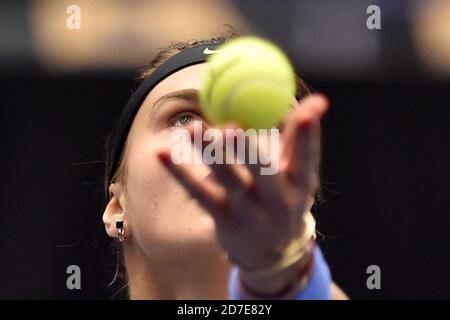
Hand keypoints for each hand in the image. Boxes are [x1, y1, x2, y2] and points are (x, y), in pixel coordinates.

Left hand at [157, 94, 327, 276]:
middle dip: (247, 151)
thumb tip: (318, 99)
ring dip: (210, 154)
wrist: (270, 253)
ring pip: (227, 180)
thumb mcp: (297, 175)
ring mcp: (250, 213)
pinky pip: (199, 192)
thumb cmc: (282, 200)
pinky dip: (179, 171)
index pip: (307, 157)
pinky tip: (161, 152)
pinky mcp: (224, 220)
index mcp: (300, 185)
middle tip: (230, 128)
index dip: (307, 134)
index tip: (306, 110)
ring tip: (194, 128)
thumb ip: (299, 138)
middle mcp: (278, 202)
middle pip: (262, 172)